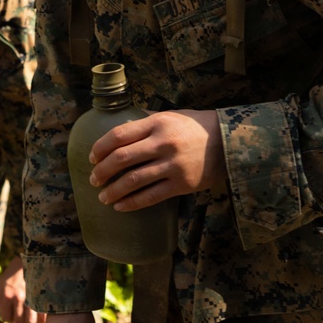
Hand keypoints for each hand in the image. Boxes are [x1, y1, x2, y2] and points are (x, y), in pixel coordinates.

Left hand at [0, 255, 44, 322]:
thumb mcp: (2, 282)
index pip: (7, 318)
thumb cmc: (15, 271)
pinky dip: (42, 322)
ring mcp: (31, 298)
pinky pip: (43, 316)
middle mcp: (18, 299)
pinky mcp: (42, 297)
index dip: (9, 320)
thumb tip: (6, 317)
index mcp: (6, 295)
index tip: (13, 318)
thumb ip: (2, 298)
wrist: (31, 258)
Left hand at [88, 107, 225, 209]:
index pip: (119, 135)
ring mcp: (173, 165)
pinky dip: (132, 203)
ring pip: (133, 181)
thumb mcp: (171, 116)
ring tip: (103, 197)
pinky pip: (151, 196)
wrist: (230, 142)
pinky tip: (121, 206)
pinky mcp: (182, 184)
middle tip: (94, 179)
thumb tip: (120, 130)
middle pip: (122, 159)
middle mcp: (163, 143)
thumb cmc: (197, 126)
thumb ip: (147, 122)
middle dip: (102, 171)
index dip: (100, 148)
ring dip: (113, 191)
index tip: (92, 157)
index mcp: (157, 123)